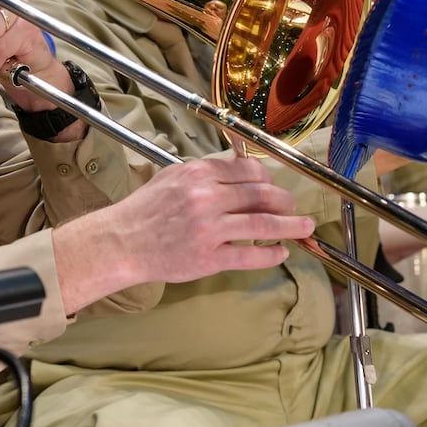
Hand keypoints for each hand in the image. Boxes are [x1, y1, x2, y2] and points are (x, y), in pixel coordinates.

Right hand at [51, 156, 315, 311]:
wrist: (121, 242)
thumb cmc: (144, 210)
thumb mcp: (172, 177)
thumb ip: (205, 172)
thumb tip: (239, 169)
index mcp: (198, 174)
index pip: (247, 171)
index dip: (267, 179)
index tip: (275, 187)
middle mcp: (206, 197)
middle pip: (260, 195)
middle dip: (284, 201)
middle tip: (294, 207)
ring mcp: (209, 229)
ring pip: (262, 224)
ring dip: (290, 226)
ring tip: (305, 227)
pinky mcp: (208, 257)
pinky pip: (249, 254)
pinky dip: (270, 254)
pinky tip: (282, 253)